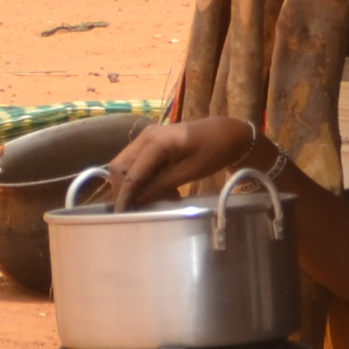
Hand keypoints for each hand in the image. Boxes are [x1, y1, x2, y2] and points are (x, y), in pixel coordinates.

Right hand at [99, 113, 264, 208]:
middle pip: (120, 167)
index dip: (125, 196)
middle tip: (139, 207)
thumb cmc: (214, 151)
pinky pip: (137, 161)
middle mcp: (145, 136)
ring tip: (158, 198)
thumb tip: (139, 201)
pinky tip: (162, 188)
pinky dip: (143, 177)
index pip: (131, 174)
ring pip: (126, 164)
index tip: (121, 216)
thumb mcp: (190, 172)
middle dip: (124, 189)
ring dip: (135, 184)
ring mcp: (147, 136)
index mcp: (156, 143)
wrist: (228, 132)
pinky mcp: (151, 140)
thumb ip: (162, 185)